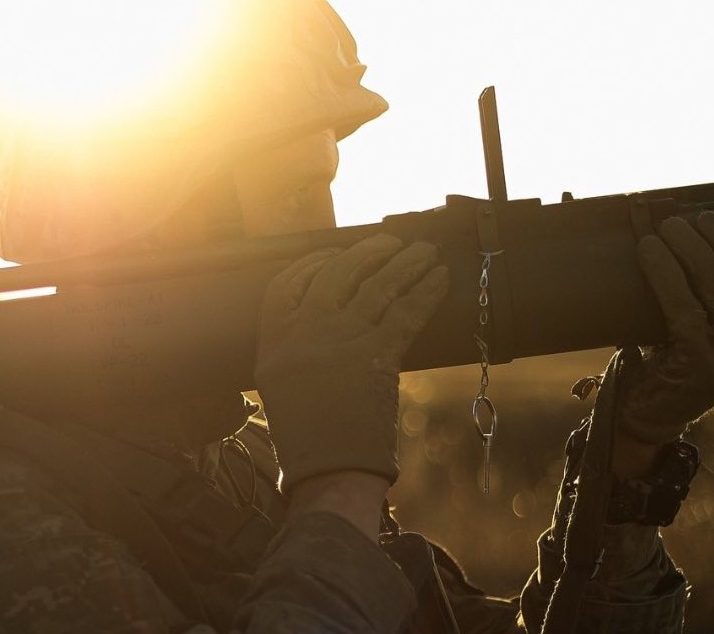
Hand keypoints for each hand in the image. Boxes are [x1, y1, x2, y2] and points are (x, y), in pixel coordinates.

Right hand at [255, 234, 448, 491]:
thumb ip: (295, 350)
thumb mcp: (280, 386)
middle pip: (337, 274)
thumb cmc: (307, 438)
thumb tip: (326, 319)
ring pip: (377, 286)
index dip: (314, 263)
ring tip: (424, 251)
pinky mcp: (376, 355)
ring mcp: (341, 340)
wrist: (329, 472)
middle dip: (368, 252)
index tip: (335, 253)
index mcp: (275, 341)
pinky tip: (439, 278)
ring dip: (406, 263)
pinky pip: (405, 312)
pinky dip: (426, 292)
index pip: (287, 283)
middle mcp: (305, 332)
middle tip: (391, 242)